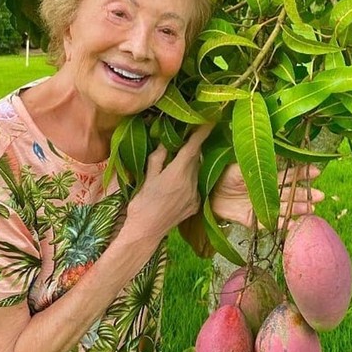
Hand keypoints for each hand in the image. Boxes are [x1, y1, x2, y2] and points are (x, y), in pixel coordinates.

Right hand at [123, 124, 212, 243]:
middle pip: (195, 158)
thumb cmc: (141, 204)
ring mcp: (195, 195)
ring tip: (177, 162)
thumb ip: (158, 158)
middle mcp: (191, 183)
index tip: (210, 120)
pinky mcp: (196, 205)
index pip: (193, 147)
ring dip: (190, 164)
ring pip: (196, 172)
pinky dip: (189, 179)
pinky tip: (177, 184)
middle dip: (192, 147)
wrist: (146, 232)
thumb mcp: (147, 177)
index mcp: (178, 173)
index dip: (202, 132)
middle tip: (187, 136)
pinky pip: (195, 185)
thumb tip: (165, 143)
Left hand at [210, 163, 324, 228]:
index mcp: (265, 175)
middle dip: (305, 194)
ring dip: (298, 209)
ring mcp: (261, 206)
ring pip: (284, 209)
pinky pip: (270, 224)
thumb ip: (259, 161)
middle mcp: (266, 191)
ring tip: (312, 210)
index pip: (288, 174)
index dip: (302, 173)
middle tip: (320, 196)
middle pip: (290, 193)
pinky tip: (294, 225)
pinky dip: (282, 225)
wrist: (206, 192)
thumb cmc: (221, 174)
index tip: (316, 172)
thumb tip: (277, 147)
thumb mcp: (241, 165)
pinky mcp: (253, 220)